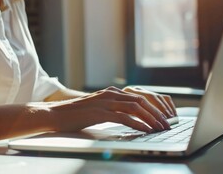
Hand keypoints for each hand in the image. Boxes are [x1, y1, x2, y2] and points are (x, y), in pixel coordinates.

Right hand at [47, 86, 170, 132]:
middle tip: (166, 124)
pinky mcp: (100, 113)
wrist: (55, 114)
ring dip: (151, 119)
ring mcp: (106, 102)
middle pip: (141, 101)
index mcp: (112, 92)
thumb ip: (112, 108)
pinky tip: (146, 131)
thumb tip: (127, 117)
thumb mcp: (98, 107)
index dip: (153, 108)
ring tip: (160, 128)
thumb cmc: (76, 114)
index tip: (162, 118)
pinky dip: (138, 124)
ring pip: (136, 108)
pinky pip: (124, 118)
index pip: (139, 98)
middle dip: (156, 113)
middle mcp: (111, 94)